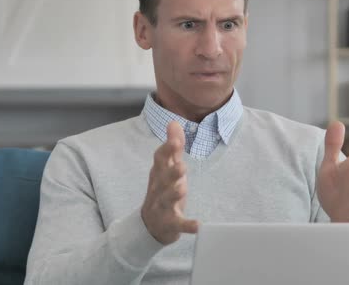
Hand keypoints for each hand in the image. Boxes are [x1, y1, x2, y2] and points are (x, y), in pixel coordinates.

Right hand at [141, 121, 198, 244]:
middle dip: (171, 171)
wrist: (150, 225)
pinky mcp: (170, 223)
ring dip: (174, 193)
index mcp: (159, 173)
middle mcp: (159, 188)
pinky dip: (187, 225)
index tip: (175, 139)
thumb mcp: (168, 168)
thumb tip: (174, 122)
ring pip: (167, 199)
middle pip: (163, 179)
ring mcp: (163, 206)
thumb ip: (173, 147)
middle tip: (181, 165)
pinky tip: (197, 226)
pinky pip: (178, 224)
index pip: (160, 159)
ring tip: (182, 188)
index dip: (167, 149)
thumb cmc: (163, 190)